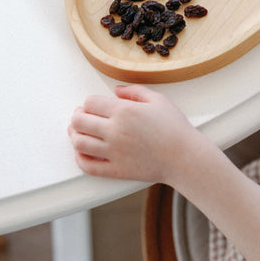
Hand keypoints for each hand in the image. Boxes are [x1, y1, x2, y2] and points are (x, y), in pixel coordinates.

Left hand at [68, 84, 205, 183]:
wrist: (184, 157)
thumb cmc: (174, 128)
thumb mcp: (158, 100)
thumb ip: (134, 91)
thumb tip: (116, 90)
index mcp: (123, 111)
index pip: (90, 102)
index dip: (88, 102)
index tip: (93, 105)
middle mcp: (114, 131)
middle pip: (79, 121)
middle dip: (77, 116)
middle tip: (81, 116)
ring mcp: (113, 152)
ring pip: (79, 143)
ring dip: (74, 135)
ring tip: (78, 132)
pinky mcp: (115, 170)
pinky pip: (88, 165)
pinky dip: (80, 158)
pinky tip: (83, 152)